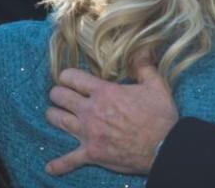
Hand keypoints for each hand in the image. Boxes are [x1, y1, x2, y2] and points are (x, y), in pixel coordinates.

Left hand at [44, 59, 177, 175]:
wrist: (164, 147)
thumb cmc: (160, 116)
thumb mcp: (156, 85)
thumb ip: (144, 65)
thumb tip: (142, 48)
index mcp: (104, 92)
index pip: (71, 77)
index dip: (67, 76)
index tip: (70, 78)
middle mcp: (91, 110)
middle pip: (59, 96)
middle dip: (58, 93)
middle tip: (63, 94)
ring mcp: (88, 133)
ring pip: (57, 120)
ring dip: (54, 115)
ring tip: (56, 114)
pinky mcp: (91, 153)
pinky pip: (69, 160)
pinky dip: (59, 165)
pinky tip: (50, 167)